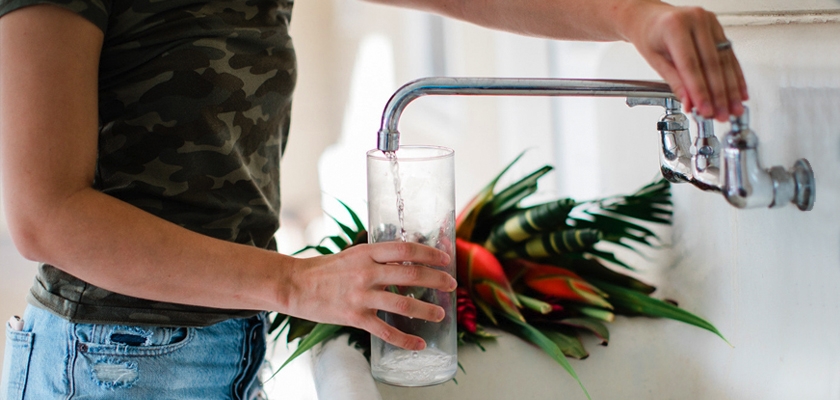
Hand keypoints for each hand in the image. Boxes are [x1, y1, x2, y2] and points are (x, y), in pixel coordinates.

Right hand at [286, 242, 456, 349]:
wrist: (295, 285)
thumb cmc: (325, 270)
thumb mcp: (353, 255)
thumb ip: (377, 258)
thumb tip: (405, 260)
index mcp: (367, 253)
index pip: (405, 249)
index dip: (428, 253)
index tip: (445, 258)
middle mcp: (367, 272)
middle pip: (411, 274)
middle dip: (436, 280)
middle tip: (451, 284)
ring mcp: (361, 296)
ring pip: (403, 303)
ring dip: (426, 310)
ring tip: (440, 314)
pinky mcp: (355, 317)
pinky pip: (386, 331)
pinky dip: (405, 340)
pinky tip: (419, 344)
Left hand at [623, 3, 747, 120]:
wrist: (650, 18)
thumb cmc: (650, 36)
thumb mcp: (655, 60)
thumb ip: (675, 82)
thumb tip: (690, 104)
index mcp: (675, 27)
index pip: (691, 65)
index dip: (700, 91)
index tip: (705, 109)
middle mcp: (696, 20)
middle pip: (711, 64)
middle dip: (718, 94)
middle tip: (722, 114)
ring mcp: (710, 21)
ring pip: (724, 61)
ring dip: (731, 89)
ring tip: (733, 108)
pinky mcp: (718, 26)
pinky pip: (729, 55)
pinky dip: (735, 76)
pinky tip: (739, 92)